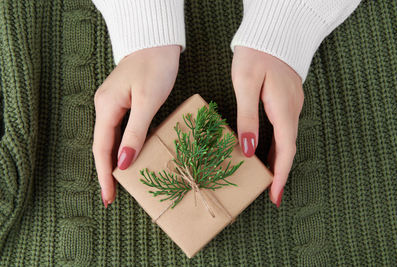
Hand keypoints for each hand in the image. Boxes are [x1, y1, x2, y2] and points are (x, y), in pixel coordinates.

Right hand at [92, 45, 180, 206]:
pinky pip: (119, 129)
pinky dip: (122, 146)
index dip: (105, 174)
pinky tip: (128, 156)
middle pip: (102, 145)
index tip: (108, 196)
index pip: (101, 148)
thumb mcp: (148, 101)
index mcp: (106, 107)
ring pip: (110, 138)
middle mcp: (105, 106)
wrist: (158, 41)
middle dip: (107, 171)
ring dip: (114, 161)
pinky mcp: (123, 100)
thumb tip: (123, 162)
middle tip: (112, 196)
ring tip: (119, 183)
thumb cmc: (155, 66)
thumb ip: (135, 132)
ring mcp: (113, 103)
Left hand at [231, 46, 303, 207]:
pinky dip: (277, 145)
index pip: (285, 150)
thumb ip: (248, 117)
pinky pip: (283, 129)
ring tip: (266, 179)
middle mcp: (292, 110)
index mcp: (284, 109)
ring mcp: (291, 104)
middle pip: (288, 148)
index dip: (280, 175)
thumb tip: (248, 149)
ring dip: (278, 160)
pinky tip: (266, 152)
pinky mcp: (286, 100)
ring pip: (286, 139)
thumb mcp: (246, 84)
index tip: (274, 196)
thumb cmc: (256, 55)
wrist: (271, 33)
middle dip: (279, 173)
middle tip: (269, 194)